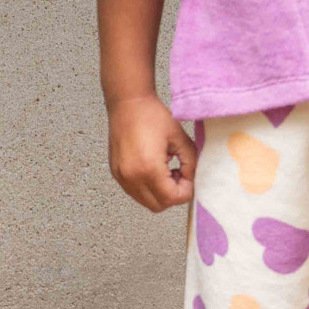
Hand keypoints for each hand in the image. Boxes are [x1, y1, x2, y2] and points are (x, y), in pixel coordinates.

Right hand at [108, 93, 197, 211]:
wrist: (128, 103)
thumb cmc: (151, 115)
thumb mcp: (180, 137)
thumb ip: (191, 162)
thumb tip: (192, 178)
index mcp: (148, 168)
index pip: (172, 198)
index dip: (185, 190)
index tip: (188, 175)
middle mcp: (131, 177)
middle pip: (159, 206)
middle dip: (173, 195)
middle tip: (179, 174)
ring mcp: (121, 176)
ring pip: (146, 202)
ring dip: (159, 193)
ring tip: (165, 170)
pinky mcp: (116, 173)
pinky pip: (135, 192)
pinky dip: (147, 187)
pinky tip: (153, 168)